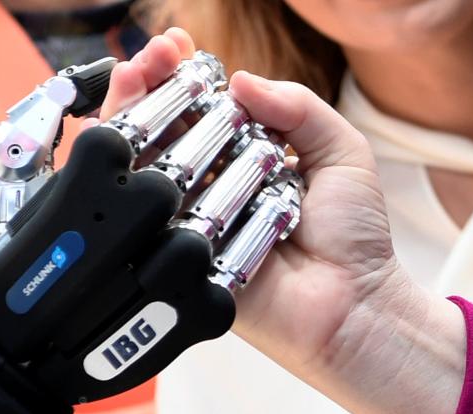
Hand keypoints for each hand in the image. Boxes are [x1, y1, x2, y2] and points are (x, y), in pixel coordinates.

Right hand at [91, 30, 464, 413]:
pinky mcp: (182, 259)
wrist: (351, 305)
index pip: (204, 112)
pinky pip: (147, 221)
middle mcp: (215, 189)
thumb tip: (243, 81)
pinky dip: (130, 184)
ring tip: (135, 85)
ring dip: (137, 122)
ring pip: (149, 169)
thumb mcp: (342, 155)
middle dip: (149, 92)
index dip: (184, 79)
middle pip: (167, 134)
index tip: (173, 48)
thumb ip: (301, 109)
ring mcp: (194, 224)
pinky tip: (118, 147)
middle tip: (145, 61)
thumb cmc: (353, 237)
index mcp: (248, 162)